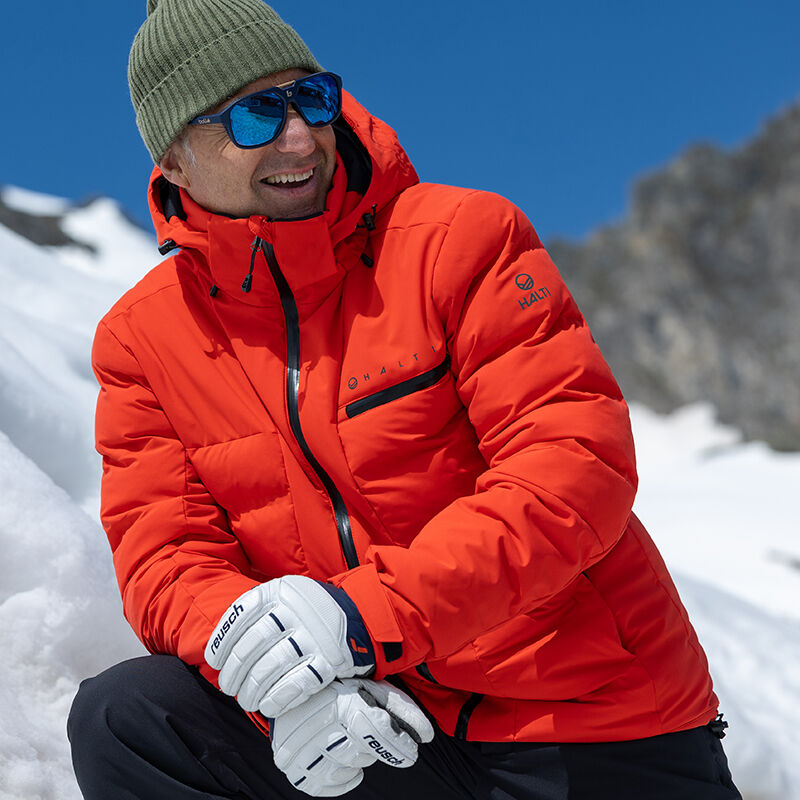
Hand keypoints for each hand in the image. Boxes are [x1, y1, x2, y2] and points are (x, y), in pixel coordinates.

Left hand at [204, 575, 374, 717]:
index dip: (223, 640)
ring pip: (271, 667)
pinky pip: (297, 683)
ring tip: (246, 700)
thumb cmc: (311, 612)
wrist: (362, 615)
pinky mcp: (331, 659)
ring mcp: (315, 634)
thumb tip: (222, 647)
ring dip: (253, 689)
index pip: (241, 613)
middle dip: (235, 671)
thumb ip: (259, 613)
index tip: (215, 660)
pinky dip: (279, 698)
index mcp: (281, 590)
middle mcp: (296, 608)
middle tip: (229, 687)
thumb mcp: (286, 596)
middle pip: (253, 644)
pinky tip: (268, 706)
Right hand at [271, 677, 434, 796]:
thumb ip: (400, 708)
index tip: (411, 753)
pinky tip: (339, 757)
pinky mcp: (292, 767)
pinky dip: (339, 777)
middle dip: (373, 746)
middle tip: (364, 727)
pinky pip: (324, 787)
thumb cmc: (339, 686)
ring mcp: (300, 748)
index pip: (376, 732)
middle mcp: (317, 724)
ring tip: (348, 736)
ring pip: (345, 770)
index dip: (398, 746)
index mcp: (340, 699)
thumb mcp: (371, 687)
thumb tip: (427, 735)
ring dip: (355, 759)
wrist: (290, 687)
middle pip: (362, 754)